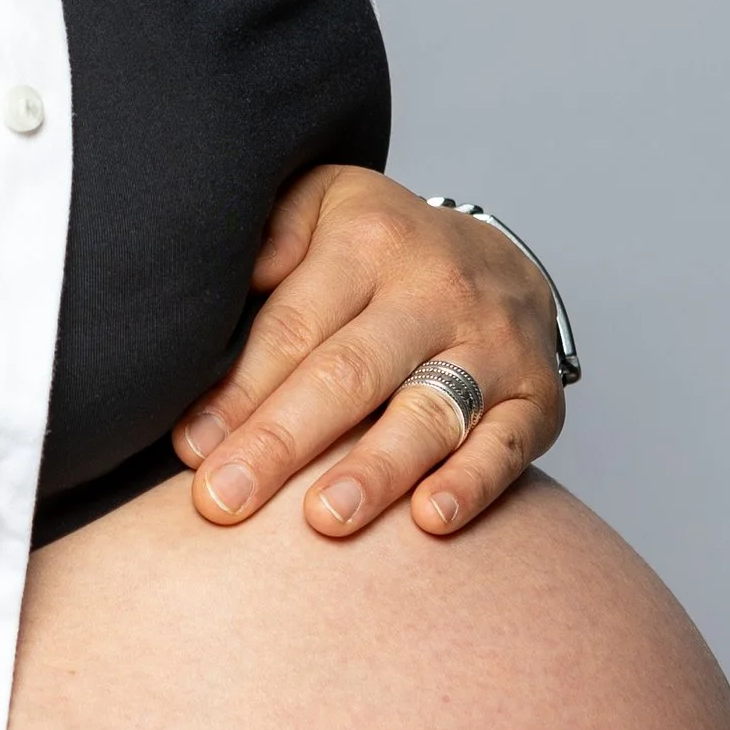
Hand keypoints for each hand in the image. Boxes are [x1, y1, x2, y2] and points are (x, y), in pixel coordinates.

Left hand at [174, 166, 566, 540]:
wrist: (500, 263)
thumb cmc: (380, 254)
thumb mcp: (321, 208)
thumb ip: (268, 236)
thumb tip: (221, 288)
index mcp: (369, 243)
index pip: (294, 326)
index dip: (239, 391)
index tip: (192, 448)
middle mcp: (436, 290)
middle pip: (350, 374)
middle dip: (282, 442)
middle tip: (224, 499)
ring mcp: (493, 346)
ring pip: (427, 415)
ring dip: (374, 471)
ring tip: (324, 518)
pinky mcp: (536, 398)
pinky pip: (506, 446)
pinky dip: (472, 485)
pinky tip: (429, 520)